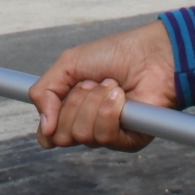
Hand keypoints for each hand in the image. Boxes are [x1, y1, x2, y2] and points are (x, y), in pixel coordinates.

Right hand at [31, 21, 178, 151]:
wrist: (150, 53)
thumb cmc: (115, 54)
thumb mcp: (68, 65)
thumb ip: (44, 93)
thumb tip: (45, 128)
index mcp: (73, 112)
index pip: (50, 137)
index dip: (48, 125)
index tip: (56, 102)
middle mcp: (89, 127)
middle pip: (61, 137)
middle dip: (73, 104)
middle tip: (92, 84)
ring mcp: (109, 135)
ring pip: (82, 135)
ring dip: (94, 103)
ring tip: (112, 86)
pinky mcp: (129, 141)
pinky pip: (105, 137)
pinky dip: (110, 111)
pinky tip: (123, 96)